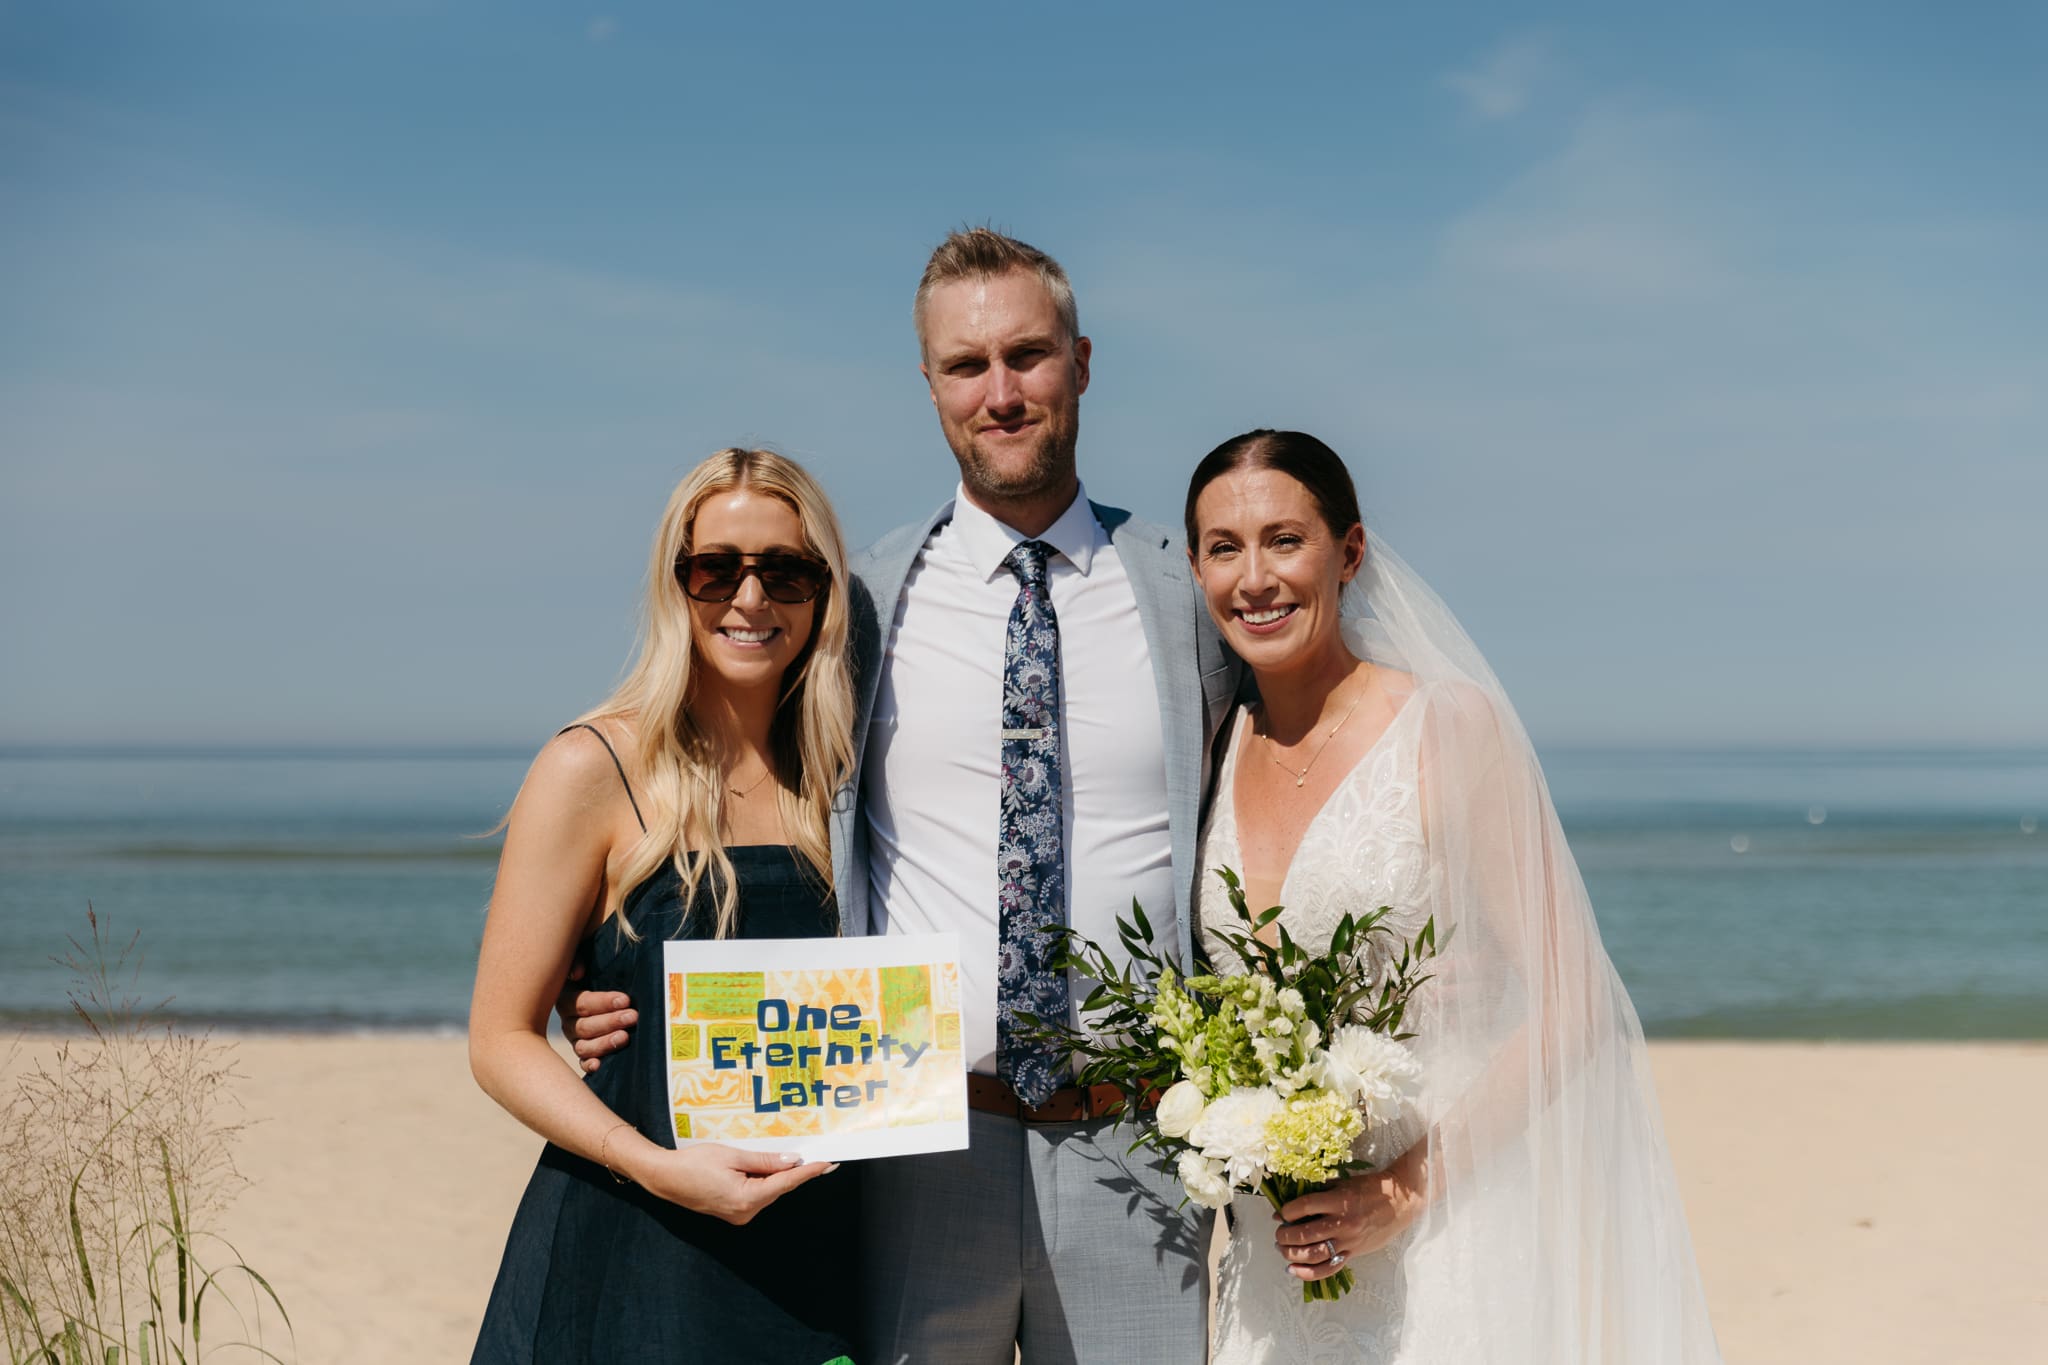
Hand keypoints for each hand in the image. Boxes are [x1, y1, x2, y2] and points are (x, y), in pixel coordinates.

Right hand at [555, 960, 637, 1072]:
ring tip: (625, 1037)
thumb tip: (577, 974)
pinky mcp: (585, 1053)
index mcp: (567, 997)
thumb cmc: (601, 967)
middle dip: (610, 1021)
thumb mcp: (589, 954)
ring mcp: (576, 1038)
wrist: (609, 981)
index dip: (602, 1002)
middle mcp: (569, 1020)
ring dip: (605, 1043)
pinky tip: (599, 1065)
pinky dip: (590, 1065)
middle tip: (633, 1016)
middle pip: (584, 1026)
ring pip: (584, 1046)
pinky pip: (583, 1062)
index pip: (581, 1003)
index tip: (625, 999)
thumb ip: (580, 958)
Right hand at [622, 1141, 837, 1224]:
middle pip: (778, 1188)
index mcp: (746, 1199)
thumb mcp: (732, 1155)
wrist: (665, 1177)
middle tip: (816, 1153)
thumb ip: (765, 1160)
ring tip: (786, 1156)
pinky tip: (765, 1166)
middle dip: (794, 1170)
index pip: (786, 1183)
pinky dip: (763, 1180)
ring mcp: (739, 1215)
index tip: (828, 1164)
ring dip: (777, 1174)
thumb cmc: (693, 1163)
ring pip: (768, 1191)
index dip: (809, 1172)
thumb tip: (792, 1160)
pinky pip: (756, 1194)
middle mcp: (745, 1212)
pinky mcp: (733, 1212)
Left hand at [1272, 1145, 1429, 1281]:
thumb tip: (1292, 1204)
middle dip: (1284, 1236)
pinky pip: (1329, 1268)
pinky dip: (1308, 1273)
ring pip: (1313, 1254)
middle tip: (1278, 1234)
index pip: (1303, 1207)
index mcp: (1338, 1201)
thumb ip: (1319, 1191)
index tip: (1280, 1214)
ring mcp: (1348, 1241)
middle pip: (1304, 1234)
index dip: (1286, 1211)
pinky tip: (1294, 1270)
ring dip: (1292, 1254)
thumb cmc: (1369, 1189)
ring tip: (1283, 1249)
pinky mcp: (1354, 1253)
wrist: (1400, 1202)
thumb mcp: (1343, 1183)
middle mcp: (1342, 1223)